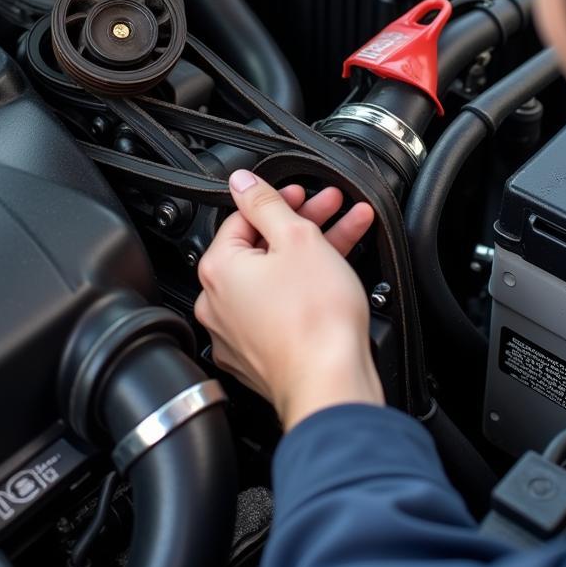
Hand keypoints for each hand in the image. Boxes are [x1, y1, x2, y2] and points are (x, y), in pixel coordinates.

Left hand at [194, 170, 383, 430]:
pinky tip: (334, 275)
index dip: (279, 201)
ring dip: (311, 252)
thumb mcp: (296, 238)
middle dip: (302, 223)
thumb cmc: (315, 320)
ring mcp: (237, 333)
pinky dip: (305, 288)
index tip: (303, 195)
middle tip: (330, 209)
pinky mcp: (260, 355)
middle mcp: (217, 304)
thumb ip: (265, 203)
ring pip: (275, 278)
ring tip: (348, 233)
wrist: (330, 384)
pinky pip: (280, 308)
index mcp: (217, 270)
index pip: (242, 218)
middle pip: (260, 248)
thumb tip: (241, 182)